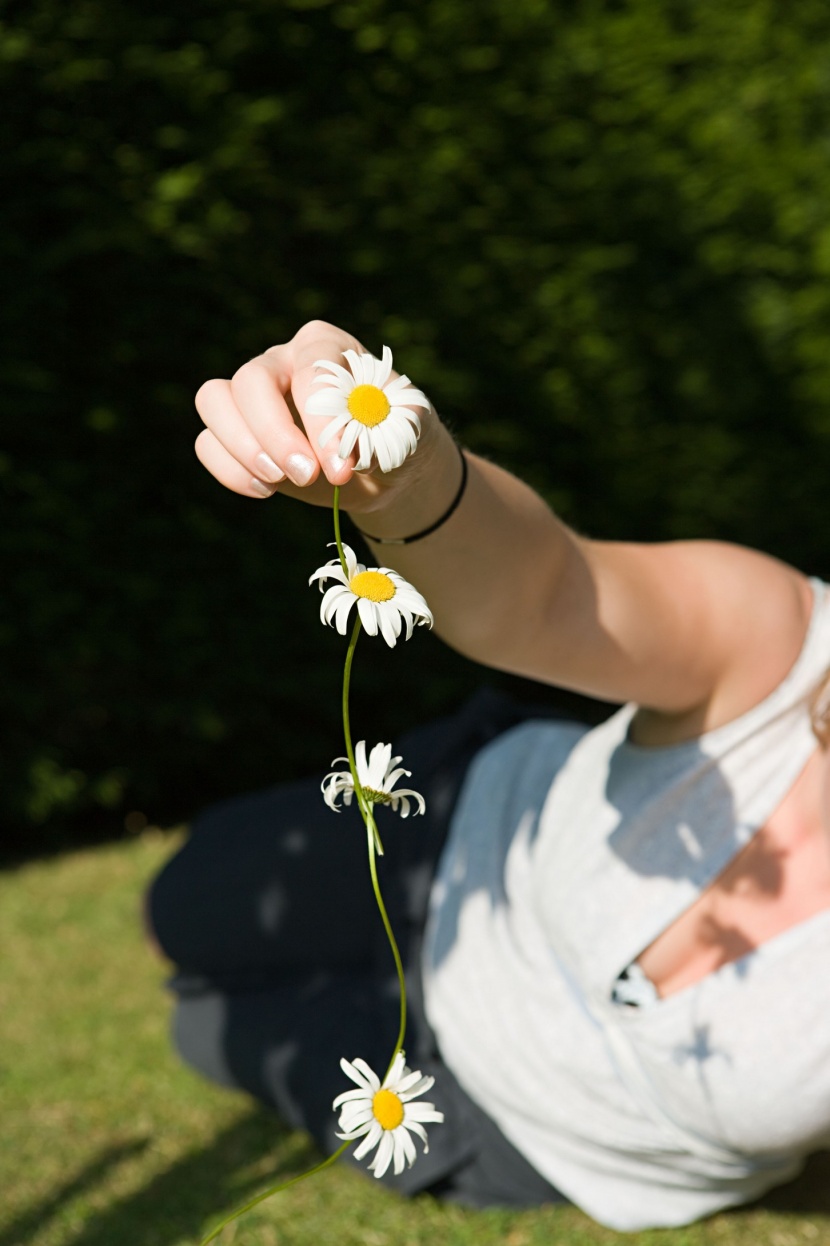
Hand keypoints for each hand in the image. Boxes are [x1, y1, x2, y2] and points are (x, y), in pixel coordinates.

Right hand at [194, 320, 441, 517]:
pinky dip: (231, 472)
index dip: (321, 423)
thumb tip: (347, 444)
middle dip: (275, 435)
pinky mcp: (235, 432)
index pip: (309, 371)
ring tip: (281, 482)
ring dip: (243, 449)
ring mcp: (252, 395)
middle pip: (251, 380)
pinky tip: (268, 490)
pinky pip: (207, 443)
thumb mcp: (407, 431)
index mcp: (325, 346)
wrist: (382, 471)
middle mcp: (281, 360)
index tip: (342, 468)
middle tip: (306, 476)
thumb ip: (387, 429)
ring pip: (214, 402)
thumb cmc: (395, 439)